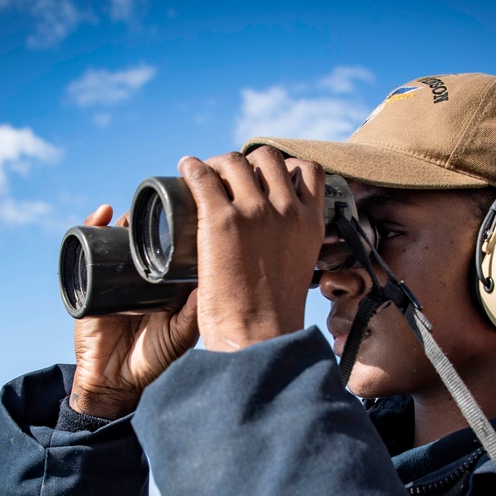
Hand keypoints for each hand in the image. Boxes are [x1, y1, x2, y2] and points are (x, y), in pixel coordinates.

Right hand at [71, 204, 199, 418]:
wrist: (114, 381)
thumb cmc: (151, 360)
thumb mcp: (178, 337)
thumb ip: (193, 316)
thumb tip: (207, 287)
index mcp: (163, 284)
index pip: (170, 247)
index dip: (177, 227)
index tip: (188, 207)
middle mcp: (139, 276)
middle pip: (143, 236)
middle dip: (150, 217)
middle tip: (161, 202)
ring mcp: (112, 277)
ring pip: (118, 237)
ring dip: (125, 218)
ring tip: (134, 208)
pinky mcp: (88, 282)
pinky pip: (87, 248)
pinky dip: (92, 227)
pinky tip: (103, 213)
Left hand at [177, 147, 324, 351]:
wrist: (259, 338)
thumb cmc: (274, 318)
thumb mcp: (299, 269)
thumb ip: (291, 245)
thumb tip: (271, 241)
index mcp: (310, 223)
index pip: (307, 170)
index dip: (284, 167)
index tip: (265, 179)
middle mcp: (286, 210)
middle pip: (268, 158)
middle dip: (248, 162)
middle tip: (228, 179)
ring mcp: (254, 212)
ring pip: (234, 161)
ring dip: (218, 163)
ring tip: (204, 176)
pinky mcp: (221, 220)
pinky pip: (202, 175)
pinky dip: (192, 167)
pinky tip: (185, 169)